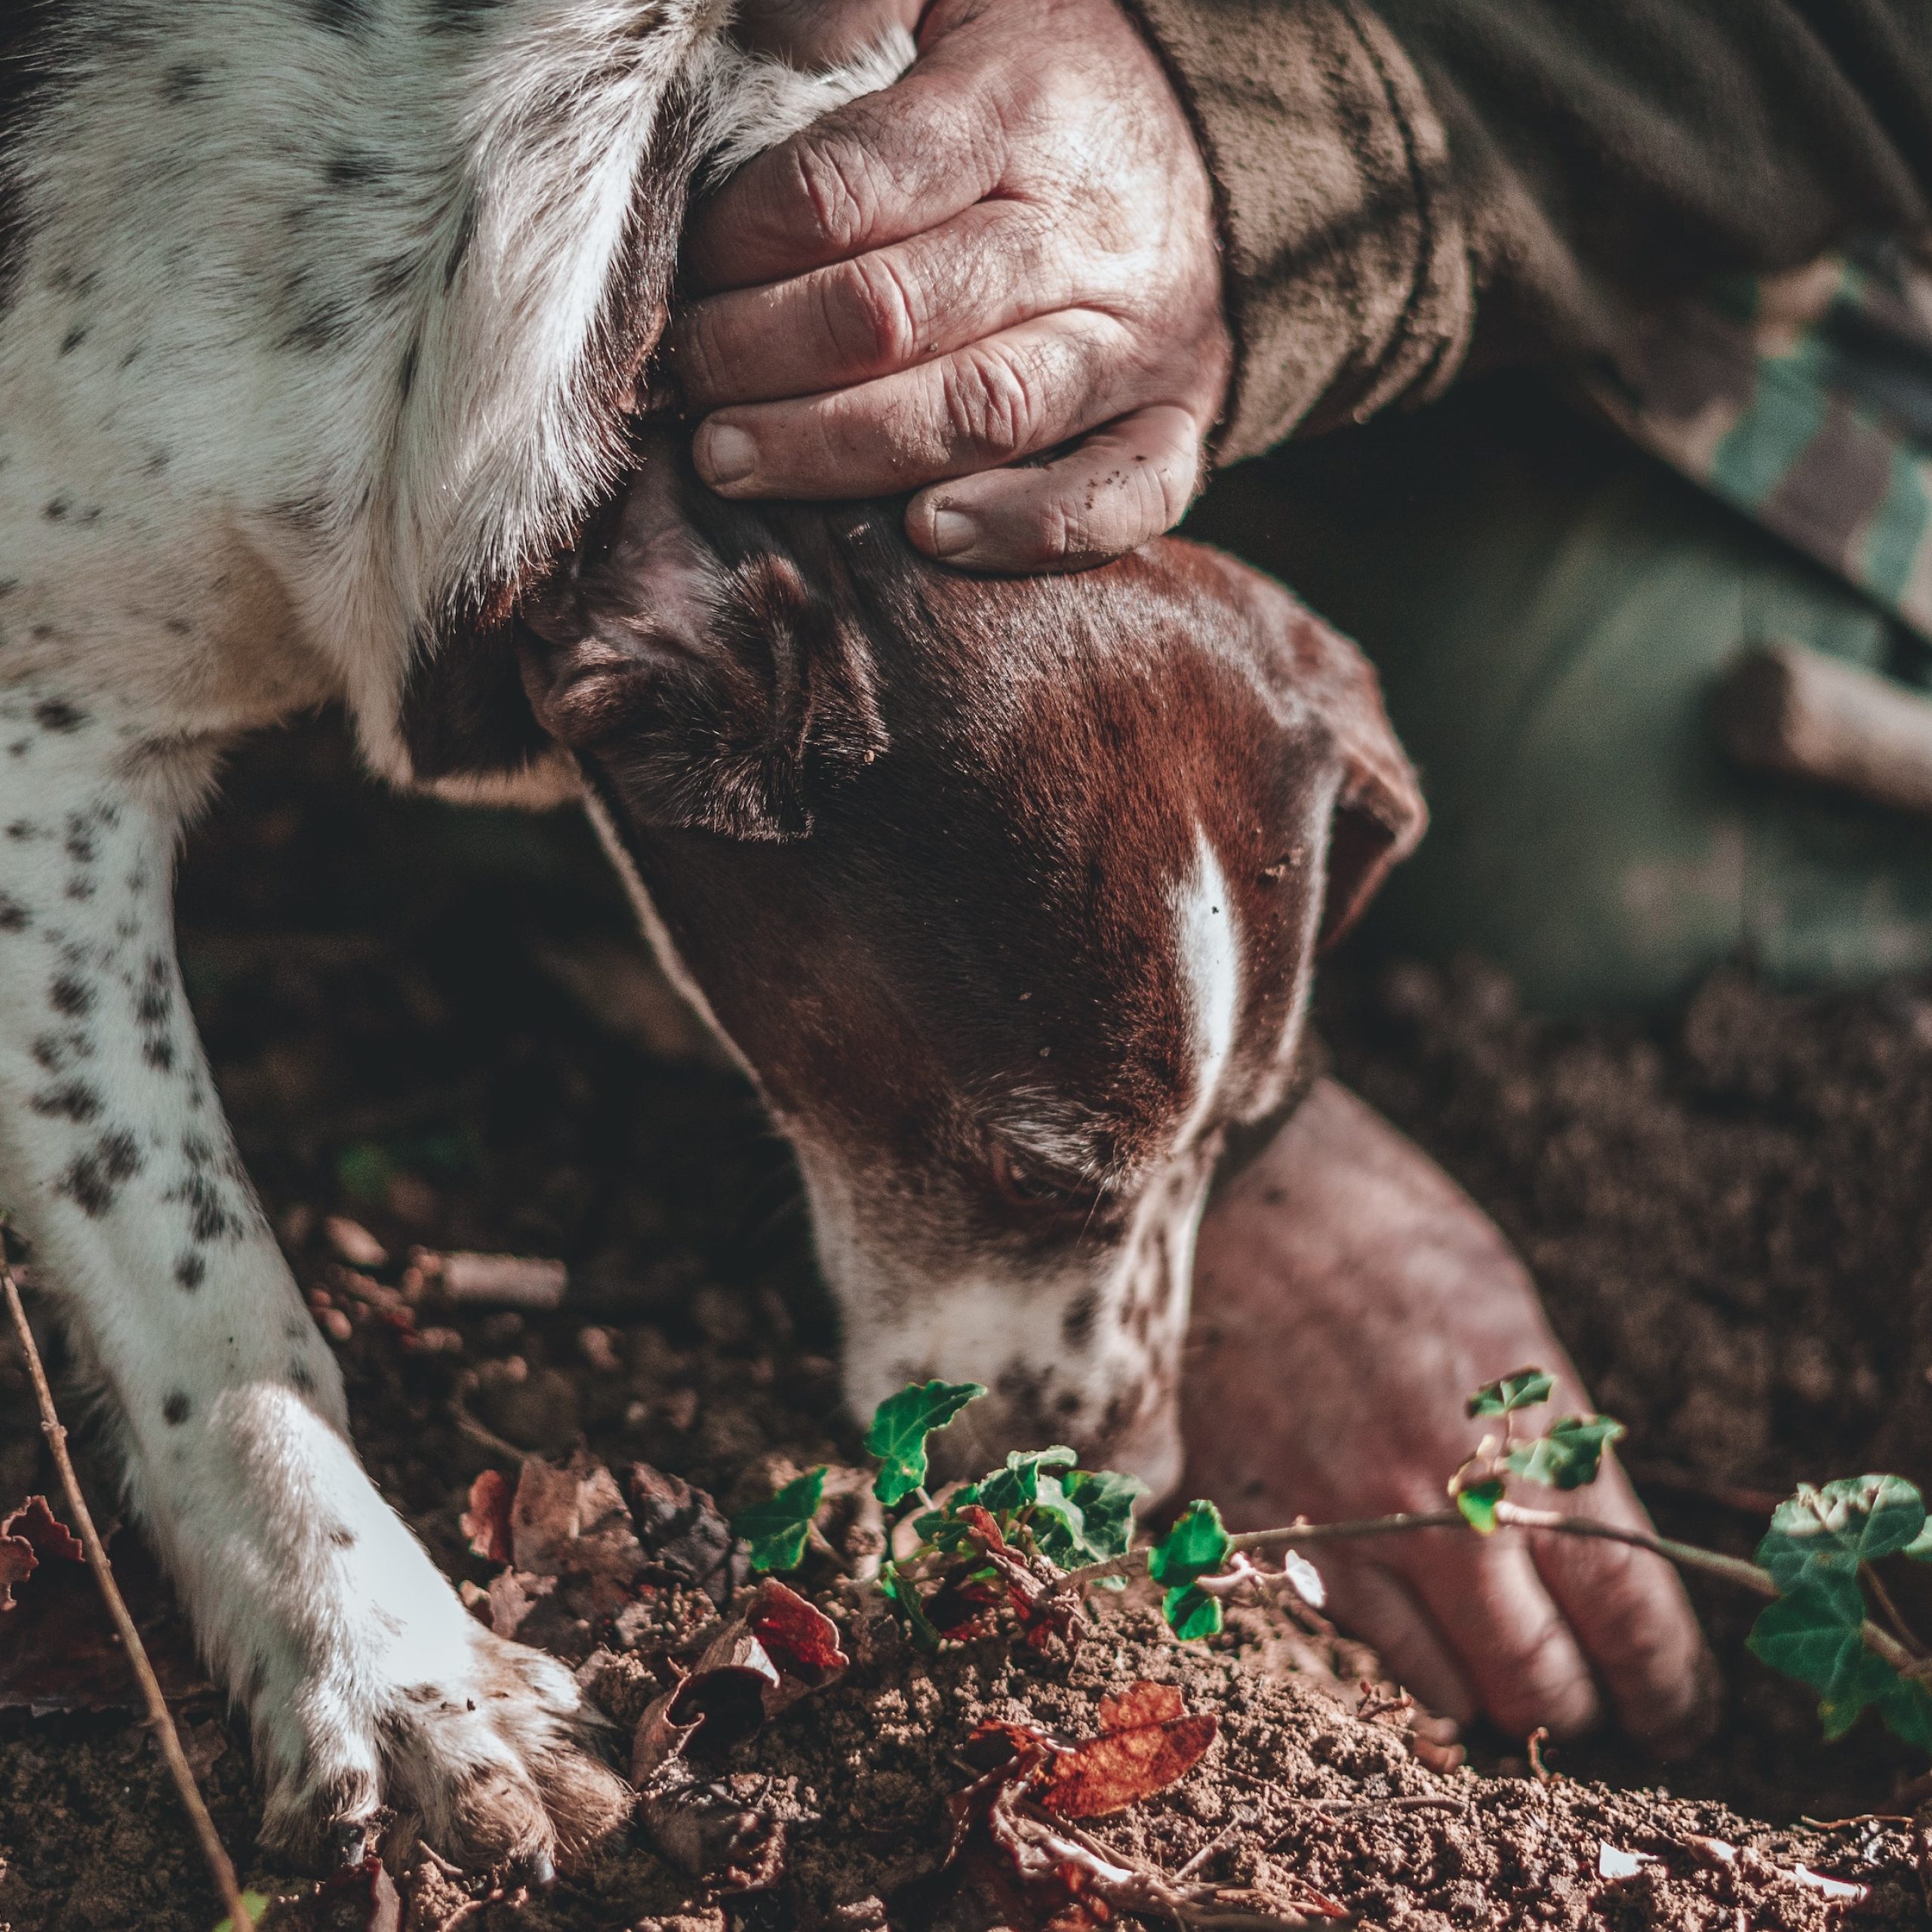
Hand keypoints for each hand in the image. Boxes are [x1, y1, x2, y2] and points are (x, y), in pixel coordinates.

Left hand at [672, 0, 1231, 571]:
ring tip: (734, 465)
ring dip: (841, 453)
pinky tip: (926, 536)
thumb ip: (846, 5)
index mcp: (1016, 111)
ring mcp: (1136, 343)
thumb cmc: (1043, 84)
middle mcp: (1082, 235)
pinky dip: (1024, 529)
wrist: (1215, 149)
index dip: (743, 243)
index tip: (684, 271)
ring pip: (981, 414)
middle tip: (682, 384)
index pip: (848, 190)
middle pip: (896, 315)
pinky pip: (1115, 497)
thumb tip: (751, 39)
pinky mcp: (1174, 424)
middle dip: (759, 358)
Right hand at [1185, 1079, 1711, 1747]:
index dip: (1668, 1687)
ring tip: (1492, 1665)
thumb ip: (1547, 1438)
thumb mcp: (1504, 1312)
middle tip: (1589, 1696)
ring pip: (1446, 1693)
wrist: (1227, 1182)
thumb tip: (1586, 1541)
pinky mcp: (1264, 1532)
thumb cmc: (1378, 1223)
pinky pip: (1349, 1645)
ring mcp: (1348, 1528)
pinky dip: (1391, 1652)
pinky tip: (1404, 1614)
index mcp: (1531, 1436)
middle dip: (1581, 1705)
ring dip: (1484, 1692)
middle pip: (1543, 1685)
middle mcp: (1448, 1505)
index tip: (1673, 1707)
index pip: (1632, 1620)